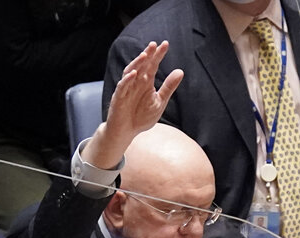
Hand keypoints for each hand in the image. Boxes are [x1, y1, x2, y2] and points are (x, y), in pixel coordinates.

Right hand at [83, 41, 183, 168]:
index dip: (158, 55)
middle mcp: (136, 82)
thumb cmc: (142, 116)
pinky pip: (122, 87)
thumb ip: (168, 87)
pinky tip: (134, 74)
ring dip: (137, 64)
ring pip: (130, 72)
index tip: (165, 44)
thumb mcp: (159, 101)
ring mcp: (127, 89)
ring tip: (145, 55)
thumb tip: (180, 71)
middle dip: (148, 54)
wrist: (127, 131)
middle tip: (154, 44)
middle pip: (141, 65)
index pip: (153, 65)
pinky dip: (127, 80)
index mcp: (146, 82)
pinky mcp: (119, 98)